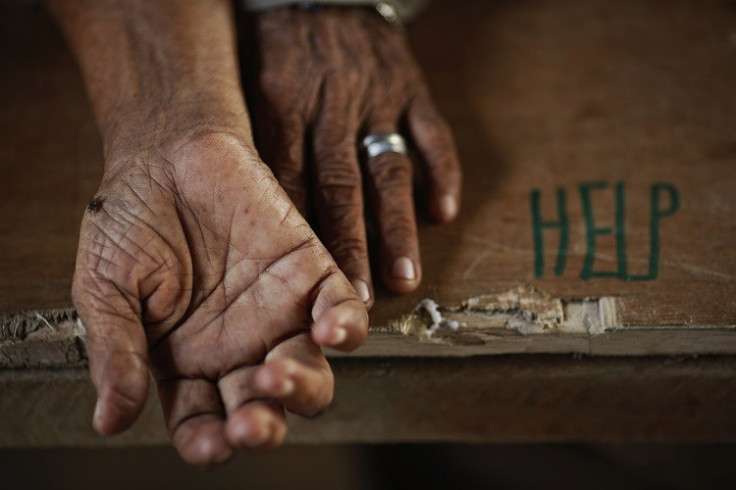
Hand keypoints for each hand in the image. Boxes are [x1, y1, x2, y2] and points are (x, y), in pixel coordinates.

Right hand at [73, 133, 366, 464]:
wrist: (163, 152)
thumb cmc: (130, 220)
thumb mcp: (107, 288)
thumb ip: (115, 351)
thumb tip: (109, 421)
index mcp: (187, 361)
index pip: (203, 421)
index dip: (209, 442)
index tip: (213, 445)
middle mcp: (238, 345)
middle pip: (263, 406)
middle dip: (262, 425)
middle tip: (251, 423)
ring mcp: (278, 312)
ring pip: (310, 371)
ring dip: (302, 387)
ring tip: (277, 376)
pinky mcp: (309, 270)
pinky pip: (342, 308)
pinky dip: (345, 325)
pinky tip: (330, 333)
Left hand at [251, 7, 461, 305]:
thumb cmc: (274, 39)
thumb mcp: (247, 77)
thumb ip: (251, 138)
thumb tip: (252, 211)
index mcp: (283, 103)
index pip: (293, 183)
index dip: (302, 239)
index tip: (309, 287)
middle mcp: (331, 105)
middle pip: (342, 188)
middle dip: (351, 247)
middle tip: (358, 299)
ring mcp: (377, 96)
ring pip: (388, 168)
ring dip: (398, 225)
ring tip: (406, 277)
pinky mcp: (411, 84)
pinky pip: (431, 129)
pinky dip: (443, 170)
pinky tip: (445, 212)